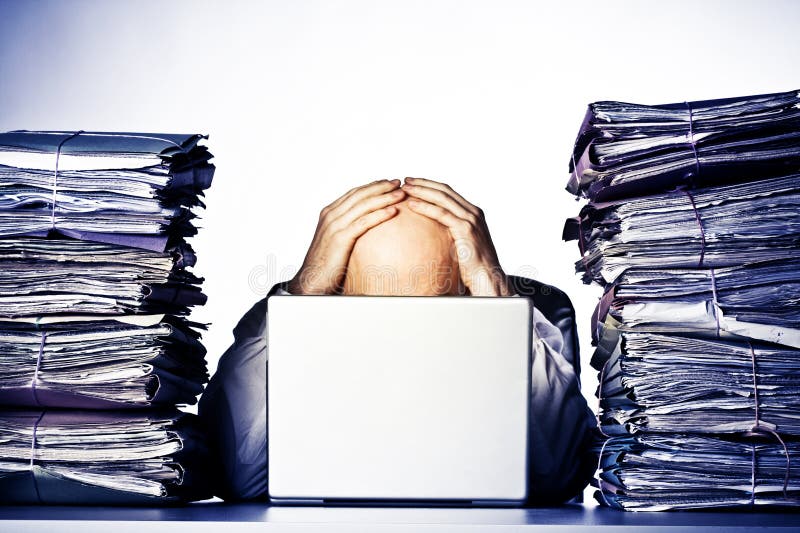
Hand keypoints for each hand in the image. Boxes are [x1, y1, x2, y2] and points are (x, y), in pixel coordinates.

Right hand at [288, 179, 405, 294]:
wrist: (310, 280)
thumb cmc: (325, 265)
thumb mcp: (336, 241)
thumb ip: (347, 230)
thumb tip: (365, 227)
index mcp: (329, 213)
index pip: (354, 194)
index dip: (372, 186)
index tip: (388, 183)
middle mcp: (331, 215)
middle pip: (360, 195)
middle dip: (381, 187)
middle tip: (398, 182)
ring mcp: (335, 226)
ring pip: (364, 205)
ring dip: (385, 197)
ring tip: (401, 193)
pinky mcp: (340, 238)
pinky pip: (364, 222)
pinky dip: (380, 215)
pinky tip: (394, 211)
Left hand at [401, 177, 514, 296]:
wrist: (488, 277)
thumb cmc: (473, 266)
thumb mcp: (462, 244)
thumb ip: (451, 234)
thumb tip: (432, 234)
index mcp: (472, 213)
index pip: (448, 193)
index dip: (430, 185)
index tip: (414, 182)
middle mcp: (473, 212)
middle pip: (444, 191)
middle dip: (423, 183)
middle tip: (406, 180)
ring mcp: (470, 219)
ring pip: (442, 199)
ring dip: (421, 191)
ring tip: (405, 188)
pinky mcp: (465, 229)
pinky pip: (441, 214)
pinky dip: (425, 207)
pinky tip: (412, 205)